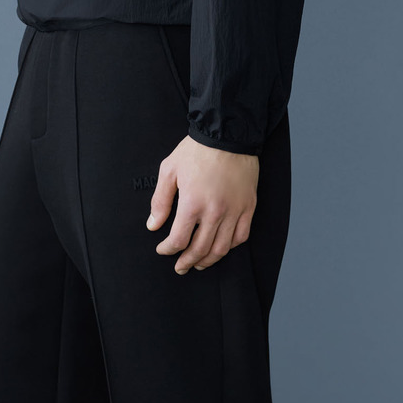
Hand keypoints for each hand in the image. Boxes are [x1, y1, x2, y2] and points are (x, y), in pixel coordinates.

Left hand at [146, 136, 258, 273]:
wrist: (228, 135)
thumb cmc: (196, 151)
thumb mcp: (169, 170)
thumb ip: (160, 201)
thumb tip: (153, 226)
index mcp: (192, 203)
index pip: (178, 240)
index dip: (167, 250)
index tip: (162, 249)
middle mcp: (215, 212)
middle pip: (200, 249)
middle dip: (187, 262)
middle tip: (180, 267)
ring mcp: (234, 211)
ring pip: (222, 248)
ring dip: (208, 260)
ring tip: (199, 264)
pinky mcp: (248, 207)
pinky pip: (241, 236)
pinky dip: (230, 247)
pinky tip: (221, 248)